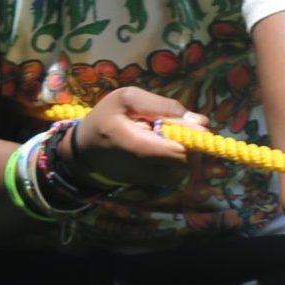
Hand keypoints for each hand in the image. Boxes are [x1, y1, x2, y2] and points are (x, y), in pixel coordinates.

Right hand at [62, 85, 202, 189]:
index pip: (182, 154)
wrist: (84, 151)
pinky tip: (160, 148)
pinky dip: (174, 159)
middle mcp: (147, 170)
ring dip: (184, 151)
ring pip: (185, 168)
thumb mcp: (126, 99)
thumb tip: (200, 122)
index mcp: (138, 146)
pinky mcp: (151, 185)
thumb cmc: (104, 119)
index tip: (189, 124)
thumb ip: (163, 106)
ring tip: (165, 137)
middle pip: (189, 163)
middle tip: (177, 128)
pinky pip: (175, 172)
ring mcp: (151, 182)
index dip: (193, 138)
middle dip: (192, 144)